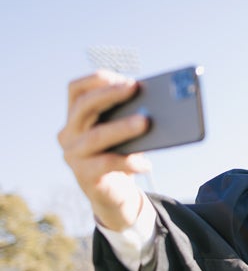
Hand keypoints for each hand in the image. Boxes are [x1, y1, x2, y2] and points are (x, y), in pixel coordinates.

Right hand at [58, 71, 151, 230]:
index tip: (121, 76)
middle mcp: (69, 134)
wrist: (114, 194)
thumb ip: (130, 117)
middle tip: (134, 88)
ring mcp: (73, 156)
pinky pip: (106, 164)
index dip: (96, 80)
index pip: (76, 90)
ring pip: (96, 136)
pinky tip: (146, 163)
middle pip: (84, 107)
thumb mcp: (123, 134)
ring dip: (122, 127)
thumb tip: (155, 103)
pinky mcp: (84, 176)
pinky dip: (129, 162)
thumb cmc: (120, 155)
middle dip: (110, 94)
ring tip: (146, 122)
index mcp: (76, 118)